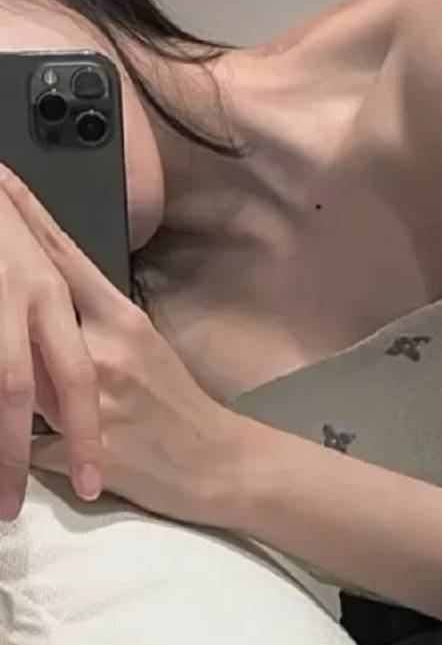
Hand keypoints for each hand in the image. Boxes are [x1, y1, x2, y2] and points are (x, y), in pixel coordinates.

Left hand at [0, 164, 240, 523]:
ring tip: (22, 378)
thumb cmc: (181, 406)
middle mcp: (106, 352)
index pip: (67, 262)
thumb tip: (53, 315)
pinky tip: (36, 456)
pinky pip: (32, 443)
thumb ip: (99, 330)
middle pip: (27, 313)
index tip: (2, 182)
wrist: (217, 462)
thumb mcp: (148, 352)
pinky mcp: (84, 450)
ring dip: (14, 387)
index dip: (30, 220)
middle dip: (3, 279)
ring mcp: (95, 400)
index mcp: (126, 323)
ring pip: (21, 381)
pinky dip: (27, 445)